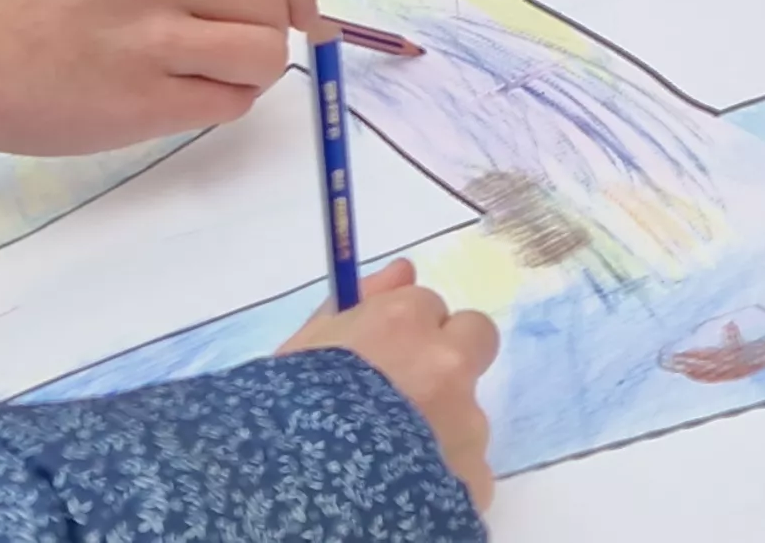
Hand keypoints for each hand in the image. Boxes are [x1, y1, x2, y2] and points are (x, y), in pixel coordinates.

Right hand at [0, 0, 326, 152]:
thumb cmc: (42, 8)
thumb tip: (273, 1)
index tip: (304, 15)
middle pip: (272, 11)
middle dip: (271, 37)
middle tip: (236, 53)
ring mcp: (157, 44)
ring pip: (261, 59)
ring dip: (250, 75)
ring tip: (207, 77)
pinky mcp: (147, 104)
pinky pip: (228, 105)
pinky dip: (223, 104)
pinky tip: (185, 99)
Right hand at [277, 260, 499, 508]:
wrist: (303, 494)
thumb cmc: (287, 412)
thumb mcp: (305, 349)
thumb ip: (356, 303)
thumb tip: (403, 270)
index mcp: (403, 323)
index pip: (427, 304)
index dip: (405, 330)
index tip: (382, 355)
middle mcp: (446, 363)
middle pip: (474, 339)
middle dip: (450, 357)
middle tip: (410, 394)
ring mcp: (468, 422)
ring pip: (468, 409)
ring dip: (441, 423)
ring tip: (390, 455)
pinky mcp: (476, 476)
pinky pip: (467, 466)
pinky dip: (443, 474)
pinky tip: (405, 488)